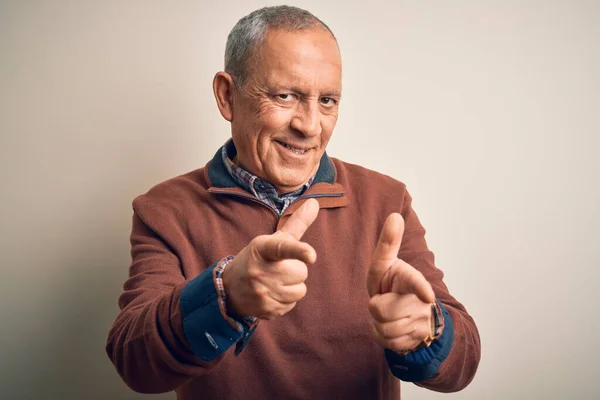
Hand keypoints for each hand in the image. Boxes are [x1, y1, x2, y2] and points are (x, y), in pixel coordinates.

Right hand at [222, 199, 319, 319]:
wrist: (230, 288)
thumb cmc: (258, 258)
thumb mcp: (273, 240)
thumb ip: (297, 222)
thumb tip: (315, 202)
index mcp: (263, 248)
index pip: (283, 248)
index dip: (299, 251)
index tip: (312, 255)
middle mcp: (260, 271)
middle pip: (301, 273)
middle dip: (295, 271)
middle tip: (278, 269)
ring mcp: (262, 292)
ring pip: (299, 291)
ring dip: (292, 287)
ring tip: (275, 282)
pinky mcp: (266, 310)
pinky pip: (292, 305)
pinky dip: (285, 300)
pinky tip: (272, 294)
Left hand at [367, 213, 435, 352]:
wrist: (404, 313)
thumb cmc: (390, 283)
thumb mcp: (383, 264)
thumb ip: (388, 243)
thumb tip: (395, 215)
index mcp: (412, 278)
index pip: (416, 283)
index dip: (420, 288)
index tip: (426, 295)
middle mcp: (422, 300)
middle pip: (381, 310)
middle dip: (376, 307)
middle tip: (384, 300)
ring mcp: (422, 321)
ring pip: (385, 328)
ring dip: (379, 324)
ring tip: (388, 313)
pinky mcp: (418, 338)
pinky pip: (389, 342)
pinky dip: (384, 336)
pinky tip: (392, 327)